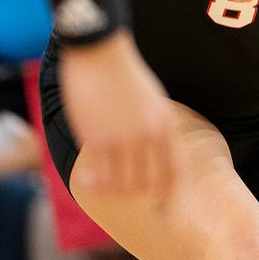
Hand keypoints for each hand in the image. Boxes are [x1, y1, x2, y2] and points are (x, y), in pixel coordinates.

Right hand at [61, 30, 178, 202]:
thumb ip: (154, 129)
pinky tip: (85, 180)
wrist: (99, 50)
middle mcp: (149, 135)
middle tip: (119, 194)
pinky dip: (93, 183)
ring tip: (98, 186)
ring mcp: (123, 138)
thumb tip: (151, 156)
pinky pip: (99, 174)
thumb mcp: (153, 101)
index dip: (168, 195)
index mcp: (166, 124)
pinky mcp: (98, 138)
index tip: (161, 209)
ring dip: (110, 191)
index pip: (173, 171)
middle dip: (133, 194)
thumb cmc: (124, 74)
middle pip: (146, 184)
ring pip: (121, 185)